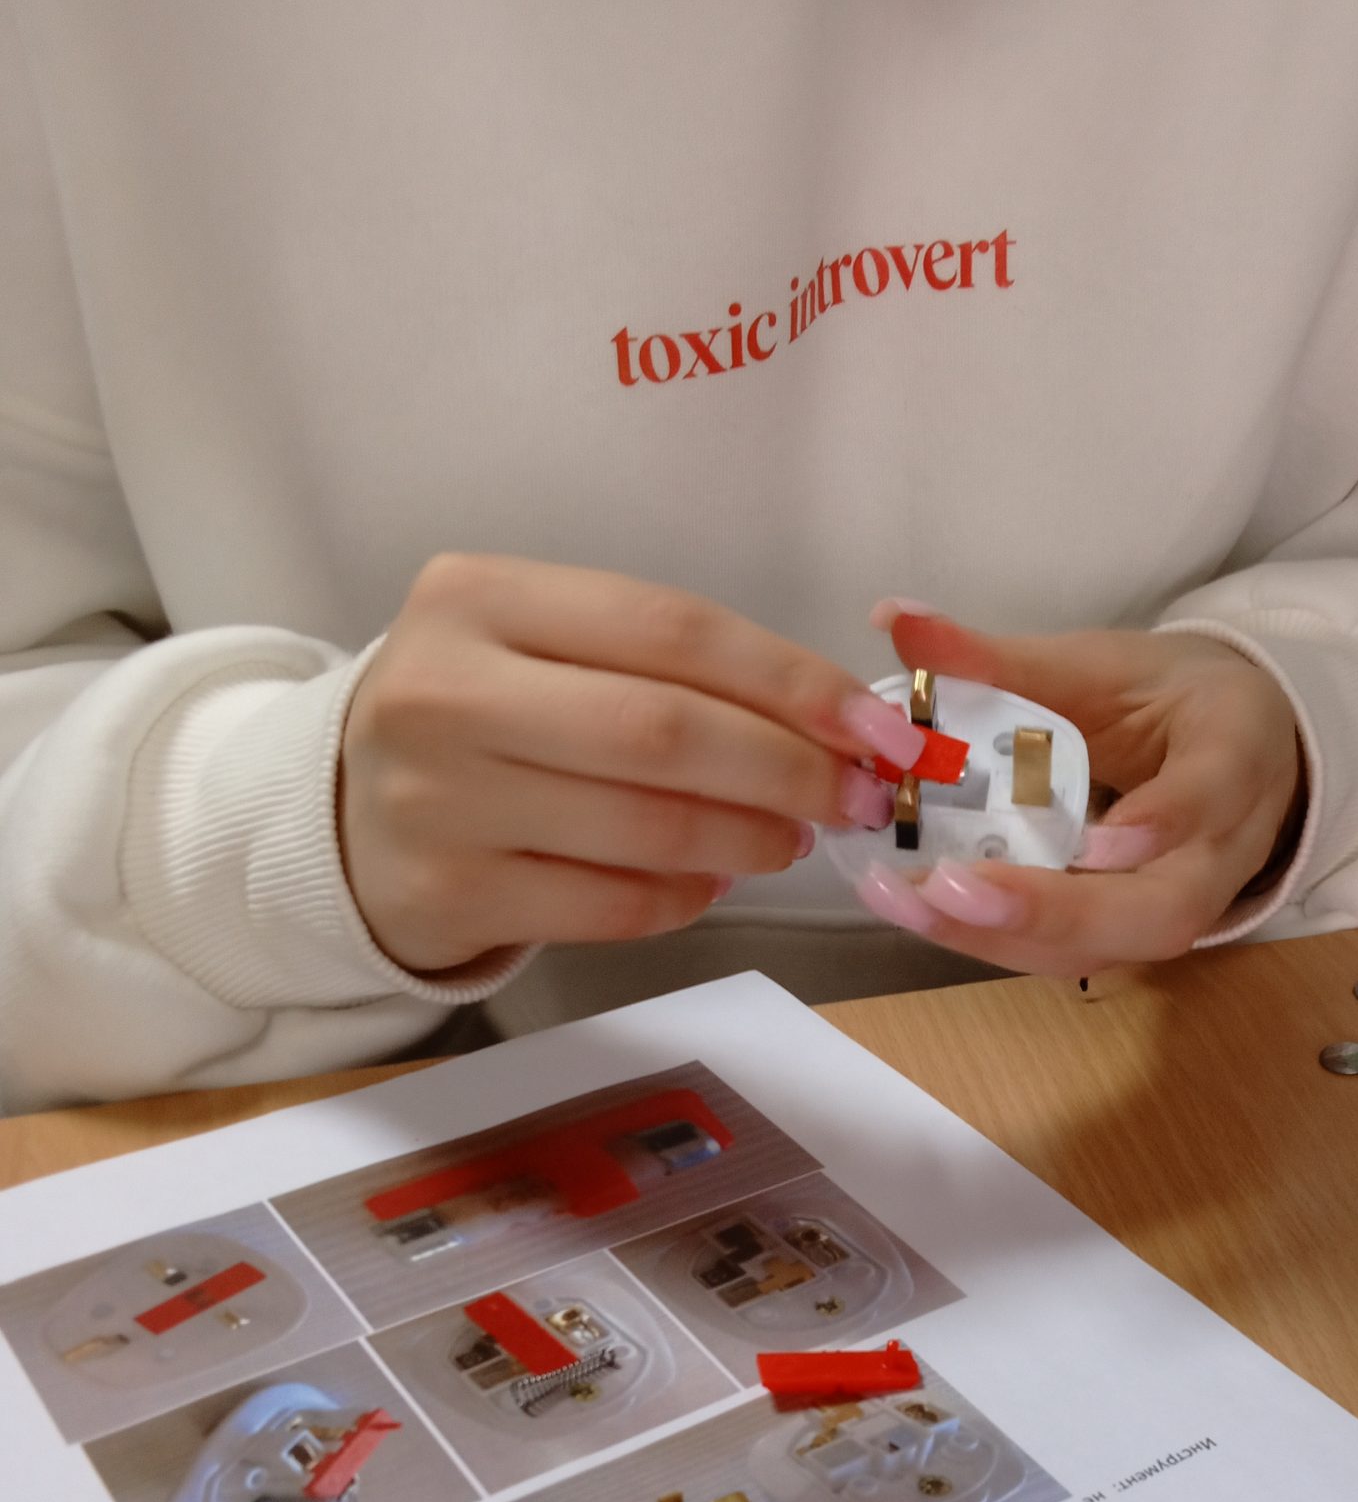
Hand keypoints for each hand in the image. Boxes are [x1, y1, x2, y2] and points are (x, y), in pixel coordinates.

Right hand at [339, 554, 917, 972]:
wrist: (340, 815)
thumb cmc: (478, 720)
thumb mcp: (541, 650)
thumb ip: (665, 666)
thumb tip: (832, 726)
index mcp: (477, 597)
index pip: (670, 628)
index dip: (790, 681)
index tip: (874, 727)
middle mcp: (443, 691)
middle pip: (662, 731)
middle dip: (786, 769)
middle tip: (853, 797)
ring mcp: (437, 800)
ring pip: (644, 827)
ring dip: (747, 839)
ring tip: (788, 838)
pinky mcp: (446, 895)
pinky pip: (609, 904)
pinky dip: (684, 896)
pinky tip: (709, 880)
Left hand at [853, 604, 1302, 975]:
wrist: (1228, 752)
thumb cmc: (1165, 702)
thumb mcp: (1097, 664)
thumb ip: (1001, 660)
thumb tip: (895, 618)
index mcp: (1235, 752)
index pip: (1213, 792)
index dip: (1164, 820)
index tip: (1097, 836)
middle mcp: (1221, 850)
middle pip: (1161, 909)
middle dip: (1055, 912)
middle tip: (952, 890)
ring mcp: (1183, 904)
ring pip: (1112, 945)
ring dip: (1007, 936)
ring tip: (911, 903)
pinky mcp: (1134, 933)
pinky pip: (1073, 953)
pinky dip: (994, 939)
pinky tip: (922, 911)